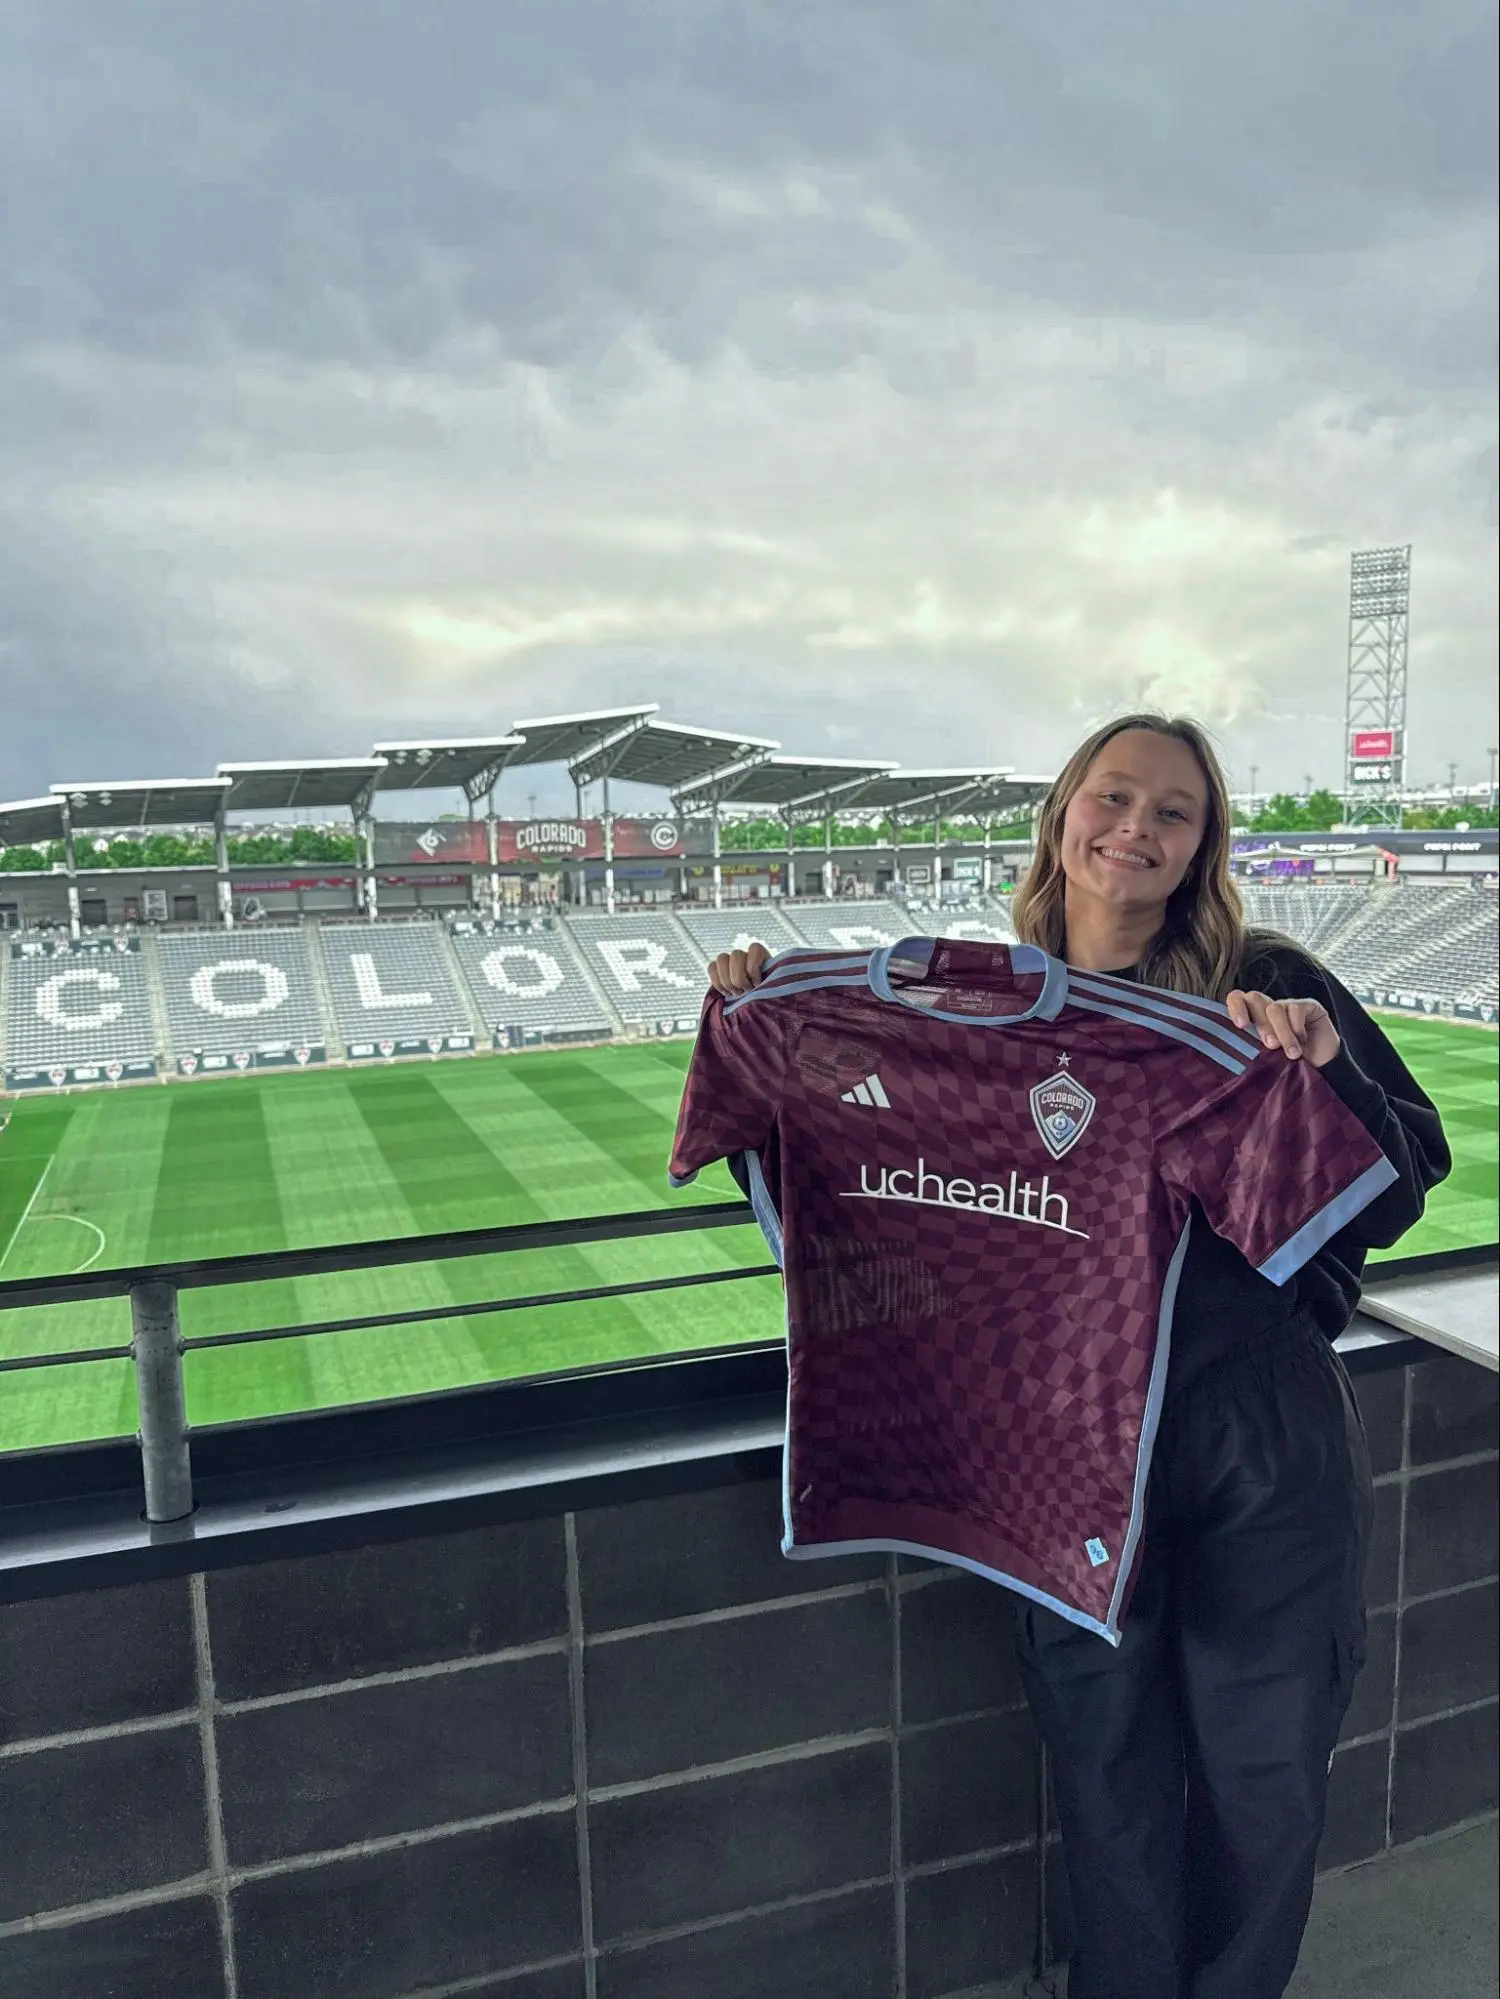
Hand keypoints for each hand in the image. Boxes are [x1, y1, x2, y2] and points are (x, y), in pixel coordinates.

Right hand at [707, 942, 771, 995]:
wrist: (759, 1004)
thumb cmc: (769, 996)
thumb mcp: (774, 988)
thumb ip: (771, 983)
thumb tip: (762, 986)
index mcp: (761, 954)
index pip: (755, 948)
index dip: (753, 968)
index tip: (757, 984)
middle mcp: (745, 954)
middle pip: (736, 955)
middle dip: (739, 978)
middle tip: (746, 991)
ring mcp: (730, 960)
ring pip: (721, 958)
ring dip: (727, 980)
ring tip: (736, 994)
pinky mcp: (719, 969)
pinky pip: (711, 967)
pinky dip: (717, 982)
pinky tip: (726, 993)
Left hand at [1225, 990, 1340, 1067]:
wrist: (1323, 1068)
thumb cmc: (1289, 1065)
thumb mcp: (1267, 1059)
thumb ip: (1252, 1050)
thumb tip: (1237, 1051)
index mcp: (1252, 1019)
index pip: (1237, 999)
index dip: (1236, 1007)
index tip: (1241, 1025)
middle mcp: (1267, 1009)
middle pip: (1254, 999)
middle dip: (1261, 1024)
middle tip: (1270, 1045)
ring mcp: (1287, 1005)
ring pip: (1274, 1008)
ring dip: (1282, 1032)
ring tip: (1291, 1054)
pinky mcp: (1307, 1005)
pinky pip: (1295, 1009)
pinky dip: (1297, 1028)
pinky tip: (1303, 1041)